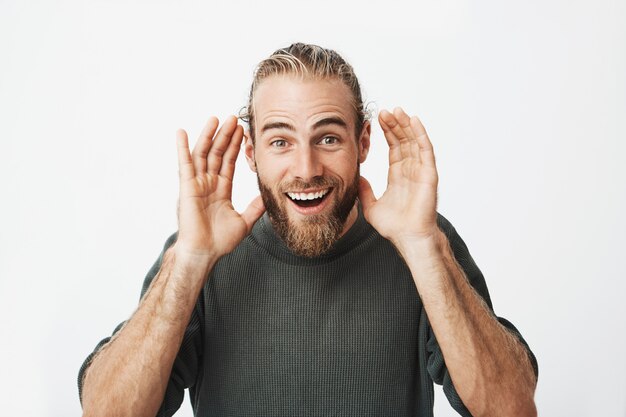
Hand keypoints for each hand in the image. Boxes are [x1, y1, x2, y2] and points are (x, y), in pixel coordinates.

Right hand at [175, 116, 264, 258]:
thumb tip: (269, 198)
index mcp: (221, 189)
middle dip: (225, 135)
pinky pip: (184, 164)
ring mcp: (197, 183)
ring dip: (209, 136)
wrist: (205, 252)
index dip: (235, 146)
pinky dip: (182, 147)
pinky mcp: (187, 187)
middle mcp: (208, 183)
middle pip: (217, 153)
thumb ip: (256, 208)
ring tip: (216, 118)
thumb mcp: (245, 221)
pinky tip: (181, 132)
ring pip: (203, 154)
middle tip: (233, 117)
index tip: (242, 131)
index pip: (229, 162)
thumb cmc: (220, 241)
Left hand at [359, 107, 438, 248]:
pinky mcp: (429, 173)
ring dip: (406, 125)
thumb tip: (357, 178)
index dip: (388, 133)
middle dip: (395, 125)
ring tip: (397, 110)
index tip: (379, 119)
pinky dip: (421, 134)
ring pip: (414, 141)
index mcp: (399, 175)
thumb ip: (364, 191)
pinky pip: (425, 149)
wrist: (408, 237)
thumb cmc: (394, 226)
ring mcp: (421, 170)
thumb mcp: (371, 206)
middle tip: (385, 110)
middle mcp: (411, 170)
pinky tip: (414, 120)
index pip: (394, 147)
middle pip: (404, 141)